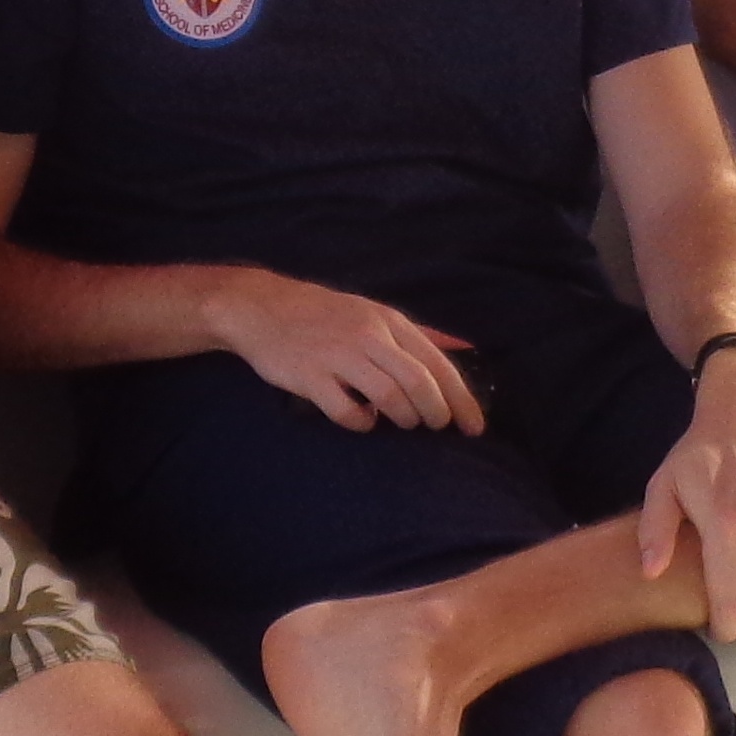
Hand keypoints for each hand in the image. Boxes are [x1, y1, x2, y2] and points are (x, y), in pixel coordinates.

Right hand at [202, 272, 480, 430]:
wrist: (260, 307)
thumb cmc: (324, 314)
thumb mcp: (373, 312)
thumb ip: (416, 332)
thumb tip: (462, 348)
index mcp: (387, 321)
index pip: (437, 364)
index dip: (461, 399)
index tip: (474, 427)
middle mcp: (367, 335)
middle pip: (419, 382)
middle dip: (437, 413)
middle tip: (438, 429)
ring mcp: (337, 356)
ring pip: (389, 397)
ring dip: (404, 419)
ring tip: (404, 424)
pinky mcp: (310, 377)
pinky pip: (346, 411)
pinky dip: (362, 423)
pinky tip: (362, 421)